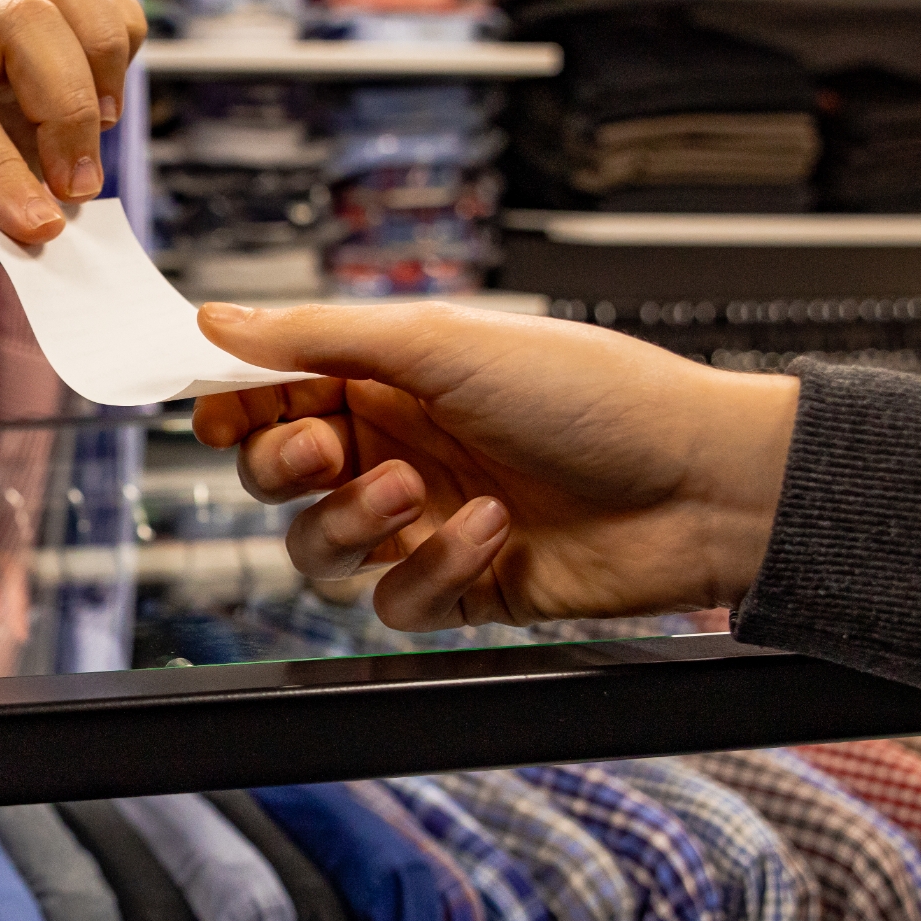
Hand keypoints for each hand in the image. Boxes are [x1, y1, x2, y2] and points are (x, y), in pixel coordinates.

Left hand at [0, 0, 147, 288]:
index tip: (40, 228)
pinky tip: (103, 103)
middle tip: (74, 191)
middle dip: (67, 111)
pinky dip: (118, 40)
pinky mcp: (41, 14)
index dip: (2, 171)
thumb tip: (32, 232)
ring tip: (98, 132)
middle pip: (27, 22)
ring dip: (101, 59)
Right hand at [188, 303, 800, 630]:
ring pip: (320, 546)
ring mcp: (425, 521)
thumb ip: (320, 337)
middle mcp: (399, 447)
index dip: (236, 406)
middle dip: (284, 465)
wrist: (704, 488)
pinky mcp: (460, 586)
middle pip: (277, 476)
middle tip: (323, 449)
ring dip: (354, 521)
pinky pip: (392, 601)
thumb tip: (218, 319)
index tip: (216, 413)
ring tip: (418, 490)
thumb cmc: (598, 396)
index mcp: (390, 378)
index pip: (274, 394)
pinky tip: (490, 532)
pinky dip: (430, 569)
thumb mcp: (446, 342)